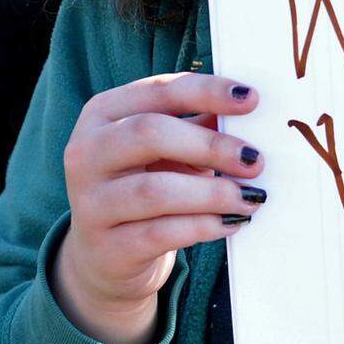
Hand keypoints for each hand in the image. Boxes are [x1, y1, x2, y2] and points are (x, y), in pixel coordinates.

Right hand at [53, 74, 266, 343]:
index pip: (159, 91)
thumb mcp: (168, 146)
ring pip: (155, 190)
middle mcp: (87, 152)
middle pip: (150, 134)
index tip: (252, 99)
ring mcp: (90, 202)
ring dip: (213, 193)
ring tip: (252, 197)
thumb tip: (253, 109)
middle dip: (211, 145)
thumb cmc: (148, 180)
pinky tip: (232, 222)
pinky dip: (203, 227)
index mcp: (104, 112)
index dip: (208, 92)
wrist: (107, 251)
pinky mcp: (106, 246)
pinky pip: (160, 233)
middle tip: (256, 160)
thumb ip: (202, 122)